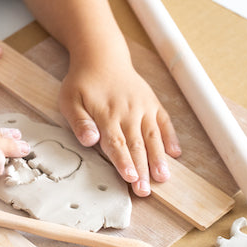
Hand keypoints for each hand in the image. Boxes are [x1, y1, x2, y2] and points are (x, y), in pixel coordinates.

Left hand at [59, 56, 180, 196]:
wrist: (102, 56)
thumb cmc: (82, 82)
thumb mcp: (70, 99)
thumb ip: (79, 121)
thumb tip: (89, 140)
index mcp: (107, 115)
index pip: (116, 143)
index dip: (124, 162)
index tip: (130, 178)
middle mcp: (128, 112)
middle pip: (136, 145)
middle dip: (141, 169)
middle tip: (145, 191)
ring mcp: (143, 107)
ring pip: (153, 136)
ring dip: (158, 158)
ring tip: (163, 177)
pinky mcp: (152, 103)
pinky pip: (164, 121)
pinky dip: (171, 137)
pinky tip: (176, 153)